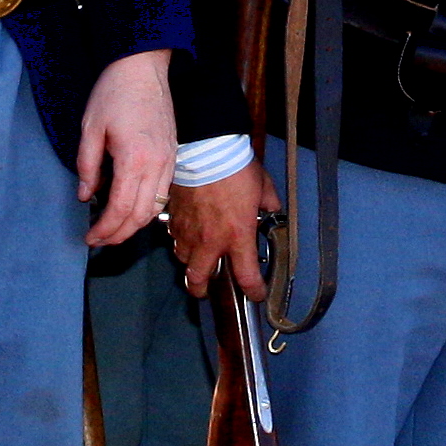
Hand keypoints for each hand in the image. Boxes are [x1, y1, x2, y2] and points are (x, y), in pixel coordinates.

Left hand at [75, 50, 175, 248]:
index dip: (104, 229)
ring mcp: (169, 161)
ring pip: (155, 208)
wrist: (144, 67)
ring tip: (113, 230)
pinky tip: (131, 209)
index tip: (90, 238)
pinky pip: (163, 193)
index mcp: (134, 159)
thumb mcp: (90, 128)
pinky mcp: (173, 156)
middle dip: (119, 234)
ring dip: (134, 226)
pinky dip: (147, 209)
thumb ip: (87, 166)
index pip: (120, 208)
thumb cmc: (114, 93)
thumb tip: (87, 195)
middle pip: (140, 216)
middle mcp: (157, 165)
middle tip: (99, 240)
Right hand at [169, 160, 272, 296]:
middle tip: (205, 290)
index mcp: (237, 236)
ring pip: (183, 259)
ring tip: (196, 258)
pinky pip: (174, 237)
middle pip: (199, 279)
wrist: (207, 151)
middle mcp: (210, 240)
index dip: (253, 290)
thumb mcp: (264, 189)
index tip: (255, 294)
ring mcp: (189, 231)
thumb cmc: (236, 169)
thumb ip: (269, 206)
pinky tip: (187, 233)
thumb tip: (271, 210)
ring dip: (190, 262)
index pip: (246, 276)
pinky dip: (180, 239)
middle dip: (201, 290)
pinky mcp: (174, 218)